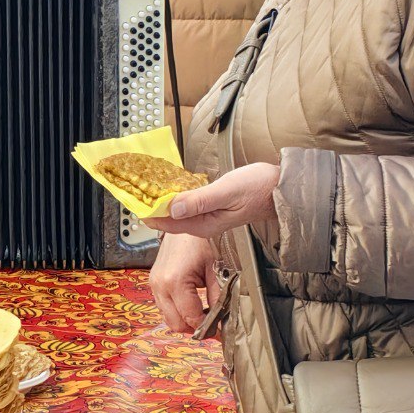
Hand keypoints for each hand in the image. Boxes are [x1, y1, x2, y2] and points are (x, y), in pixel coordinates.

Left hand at [144, 161, 279, 238]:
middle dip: (149, 208)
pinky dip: (172, 198)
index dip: (148, 213)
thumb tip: (172, 208)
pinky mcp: (210, 208)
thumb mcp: (227, 191)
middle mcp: (204, 224)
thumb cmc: (260, 188)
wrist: (283, 188)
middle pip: (168, 220)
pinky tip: (164, 189)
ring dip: (158, 202)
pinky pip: (185, 206)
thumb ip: (199, 200)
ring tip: (140, 189)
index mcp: (206, 224)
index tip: (131, 200)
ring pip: (175, 212)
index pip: (167, 223)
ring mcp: (207, 217)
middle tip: (130, 191)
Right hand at [149, 233, 217, 333]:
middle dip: (194, 326)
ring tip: (204, 311)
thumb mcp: (216, 269)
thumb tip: (222, 322)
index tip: (220, 329)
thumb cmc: (201, 240)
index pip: (190, 318)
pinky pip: (164, 305)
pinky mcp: (154, 281)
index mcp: (174, 281)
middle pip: (175, 323)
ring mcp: (154, 282)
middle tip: (213, 323)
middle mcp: (159, 284)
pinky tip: (193, 302)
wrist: (186, 220)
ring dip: (184, 318)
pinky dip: (177, 309)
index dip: (207, 328)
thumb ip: (218, 297)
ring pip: (167, 317)